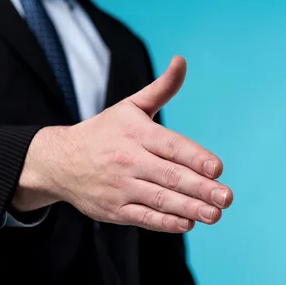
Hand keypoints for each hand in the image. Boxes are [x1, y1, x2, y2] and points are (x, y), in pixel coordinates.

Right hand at [13, 56, 232, 232]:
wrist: (59, 161)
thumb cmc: (104, 132)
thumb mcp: (129, 107)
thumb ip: (161, 88)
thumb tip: (182, 61)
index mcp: (136, 133)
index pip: (170, 146)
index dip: (195, 157)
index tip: (218, 169)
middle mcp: (128, 160)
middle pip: (169, 175)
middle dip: (200, 188)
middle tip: (226, 197)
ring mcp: (120, 187)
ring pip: (159, 199)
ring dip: (189, 209)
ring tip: (215, 215)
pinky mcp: (113, 210)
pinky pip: (142, 218)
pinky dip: (165, 222)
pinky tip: (187, 223)